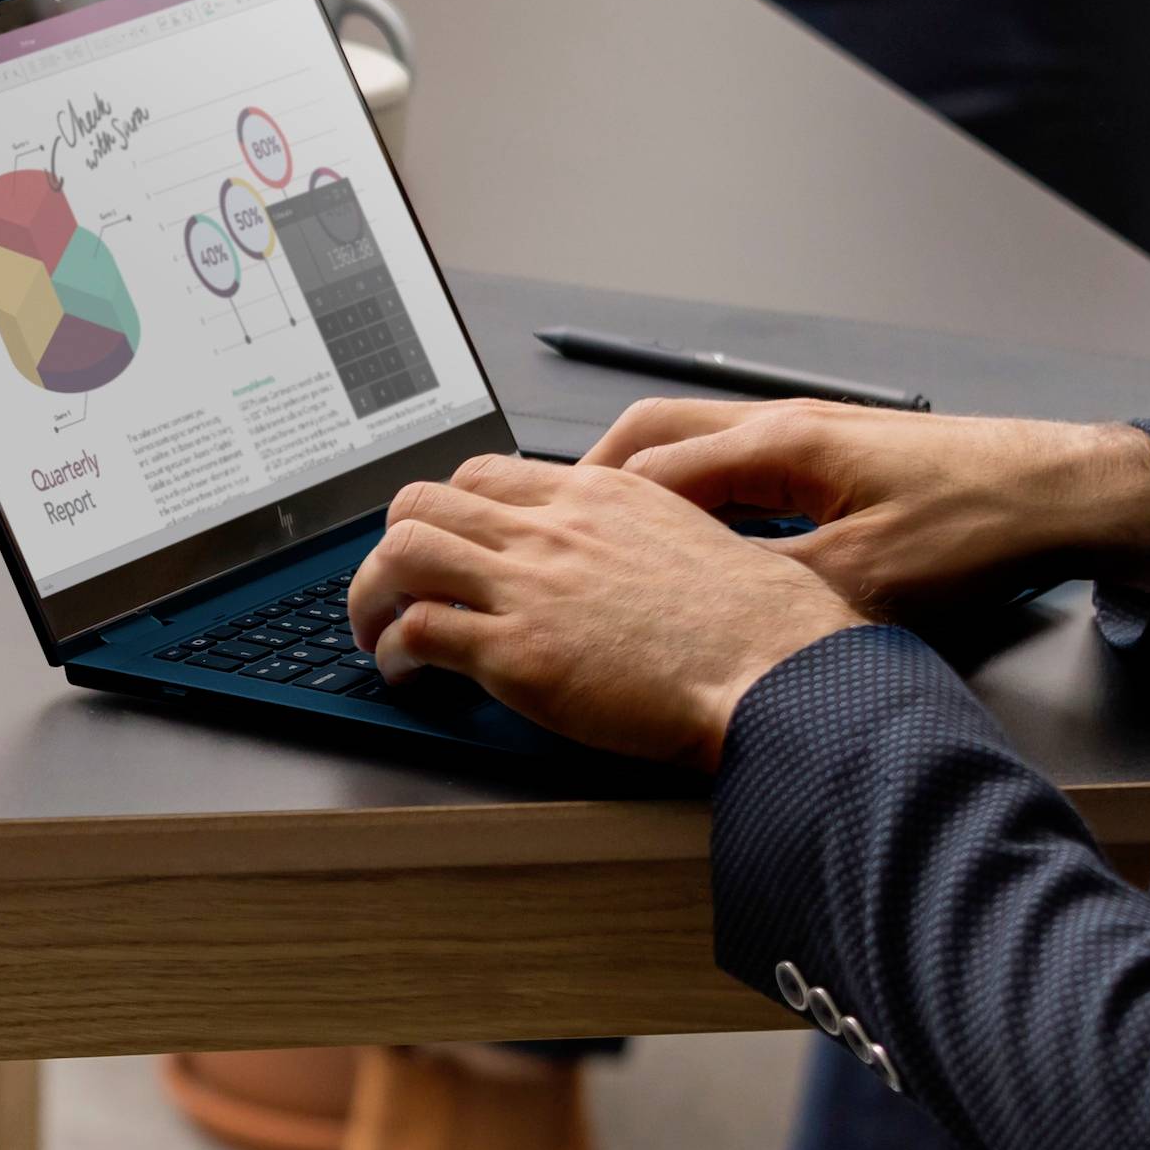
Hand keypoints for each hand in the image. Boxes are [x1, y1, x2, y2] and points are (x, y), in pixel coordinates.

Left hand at [346, 452, 866, 770]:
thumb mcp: (704, 544)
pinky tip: (403, 673)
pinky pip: (417, 631)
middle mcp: (555, 528)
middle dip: (395, 544)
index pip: (489, 475)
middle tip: (393, 586)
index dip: (453, 512)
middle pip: (427, 501)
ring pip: (402, 552)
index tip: (448, 546)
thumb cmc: (764, 626)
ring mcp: (530, 586)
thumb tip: (638, 566)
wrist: (777, 672)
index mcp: (602, 496)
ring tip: (375, 629)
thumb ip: (649, 539)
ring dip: (372, 593)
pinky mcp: (516, 652)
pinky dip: (392, 651)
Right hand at [592, 402, 1149, 613]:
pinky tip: (703, 543)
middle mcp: (786, 424)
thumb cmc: (981, 527)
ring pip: (697, 446)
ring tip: (614, 541)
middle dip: (597, 482)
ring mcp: (812, 433)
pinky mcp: (839, 456)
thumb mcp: (863, 582)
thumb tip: (693, 617)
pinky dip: (701, 498)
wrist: (1065, 495)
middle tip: (556, 529)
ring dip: (650, 488)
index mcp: (780, 444)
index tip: (549, 545)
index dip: (589, 511)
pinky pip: (740, 465)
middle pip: (656, 434)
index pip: (648, 467)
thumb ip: (767, 591)